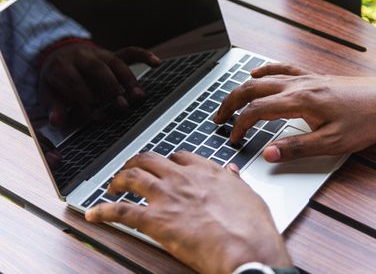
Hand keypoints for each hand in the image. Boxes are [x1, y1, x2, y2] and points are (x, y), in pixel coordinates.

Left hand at [40, 44, 160, 125]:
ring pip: (116, 64)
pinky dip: (144, 55)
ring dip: (129, 80)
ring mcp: (100, 54)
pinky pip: (130, 52)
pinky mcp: (113, 54)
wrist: (58, 55)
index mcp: (62, 66)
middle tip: (123, 106)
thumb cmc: (57, 81)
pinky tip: (157, 63)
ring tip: (139, 97)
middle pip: (98, 70)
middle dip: (111, 89)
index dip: (87, 100)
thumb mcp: (48, 94)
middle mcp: (82, 56)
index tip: (99, 117)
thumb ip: (54, 107)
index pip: (76, 82)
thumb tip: (57, 121)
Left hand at [85, 152, 291, 273]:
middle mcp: (184, 178)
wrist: (246, 248)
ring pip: (132, 177)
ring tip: (112, 186)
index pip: (180, 157)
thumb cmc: (252, 228)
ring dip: (118, 180)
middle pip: (150, 160)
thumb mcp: (249, 196)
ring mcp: (167, 196)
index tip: (165, 166)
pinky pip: (121, 211)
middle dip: (137, 163)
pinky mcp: (155, 220)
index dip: (168, 161)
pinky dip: (103, 211)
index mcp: (207, 172)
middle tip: (130, 170)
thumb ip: (235, 182)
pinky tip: (94, 213)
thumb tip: (232, 172)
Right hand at [214, 64, 375, 161]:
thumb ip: (297, 148)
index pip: (257, 111)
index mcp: (300, 102)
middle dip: (230, 103)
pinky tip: (257, 72)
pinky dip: (265, 70)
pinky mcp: (314, 77)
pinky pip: (282, 69)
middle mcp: (299, 86)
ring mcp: (306, 79)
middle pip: (253, 89)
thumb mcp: (332, 143)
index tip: (233, 138)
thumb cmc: (365, 123)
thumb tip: (268, 154)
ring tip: (230, 100)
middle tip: (218, 118)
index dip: (240, 125)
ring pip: (264, 78)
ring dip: (243, 88)